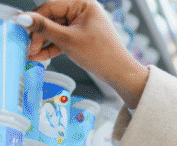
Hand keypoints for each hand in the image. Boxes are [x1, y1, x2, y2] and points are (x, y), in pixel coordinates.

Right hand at [16, 0, 147, 107]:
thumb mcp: (68, 40)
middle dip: (39, 34)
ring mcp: (82, 25)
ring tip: (31, 54)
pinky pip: (62, 39)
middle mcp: (83, 12)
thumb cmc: (102, 55)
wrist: (120, 73)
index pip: (51, 6)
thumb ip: (44, 28)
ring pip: (55, 30)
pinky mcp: (81, 37)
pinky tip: (40, 56)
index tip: (22, 29)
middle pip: (52, 19)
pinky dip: (52, 47)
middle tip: (28, 47)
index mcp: (83, 4)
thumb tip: (23, 18)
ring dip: (43, 42)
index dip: (35, 19)